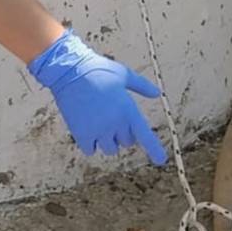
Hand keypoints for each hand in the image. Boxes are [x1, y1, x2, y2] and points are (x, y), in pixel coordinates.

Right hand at [28, 31, 165, 163]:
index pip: (145, 135)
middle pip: (126, 142)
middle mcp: (115, 123)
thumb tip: (157, 93)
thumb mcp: (123, 74)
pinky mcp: (82, 134)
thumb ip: (142, 86)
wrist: (70, 70)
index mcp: (128, 109)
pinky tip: (86, 126)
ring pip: (110, 149)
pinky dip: (90, 143)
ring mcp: (98, 130)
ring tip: (98, 120)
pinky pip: (91, 150)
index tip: (161, 160)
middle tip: (111, 115)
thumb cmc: (99, 69)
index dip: (154, 150)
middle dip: (122, 133)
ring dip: (107, 140)